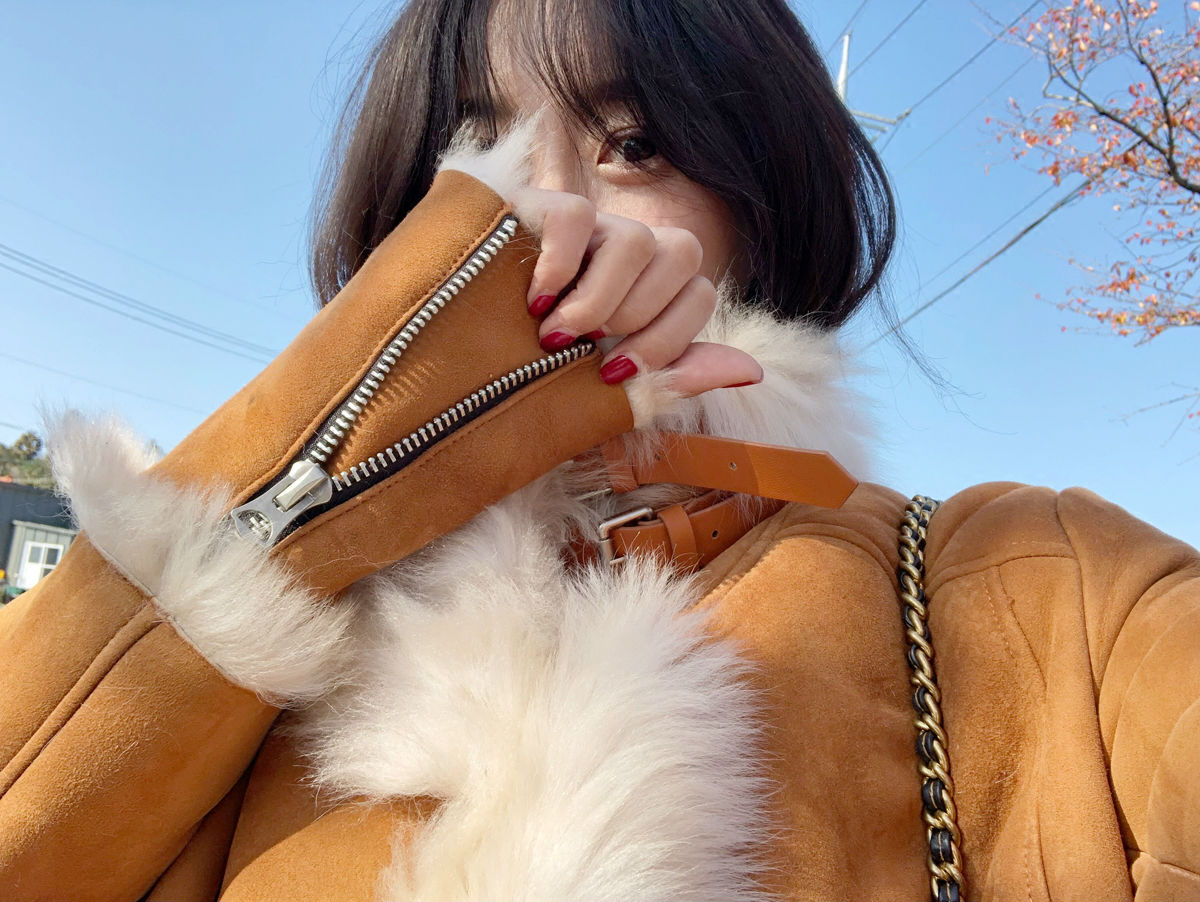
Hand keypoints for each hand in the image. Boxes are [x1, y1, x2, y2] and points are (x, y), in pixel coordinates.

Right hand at [513, 188, 762, 396]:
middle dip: (639, 319)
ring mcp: (580, 225)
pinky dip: (560, 266)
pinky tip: (532, 298)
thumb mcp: (605, 397)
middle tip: (583, 347)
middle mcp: (621, 251)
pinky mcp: (532, 206)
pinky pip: (576, 220)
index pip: (702, 292)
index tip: (616, 373)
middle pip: (684, 254)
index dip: (670, 337)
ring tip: (554, 331)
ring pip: (638, 239)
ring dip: (602, 301)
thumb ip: (674, 378)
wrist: (443, 382)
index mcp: (645, 293)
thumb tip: (752, 370)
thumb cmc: (522, 388)